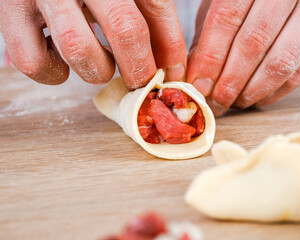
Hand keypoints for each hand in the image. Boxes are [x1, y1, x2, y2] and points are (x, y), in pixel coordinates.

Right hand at [0, 0, 186, 88]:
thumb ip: (146, 13)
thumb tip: (171, 65)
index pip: (156, 5)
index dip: (171, 47)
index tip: (176, 74)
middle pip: (125, 28)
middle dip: (140, 67)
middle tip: (141, 82)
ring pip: (79, 49)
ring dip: (98, 69)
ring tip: (100, 60)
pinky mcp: (8, 12)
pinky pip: (33, 62)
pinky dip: (54, 74)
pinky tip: (63, 61)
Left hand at [186, 0, 299, 115]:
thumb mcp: (217, 3)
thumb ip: (207, 38)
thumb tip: (200, 82)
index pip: (227, 19)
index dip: (210, 58)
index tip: (198, 87)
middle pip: (254, 43)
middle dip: (230, 81)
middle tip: (215, 103)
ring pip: (282, 61)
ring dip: (254, 91)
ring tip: (235, 103)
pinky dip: (276, 92)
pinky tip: (257, 99)